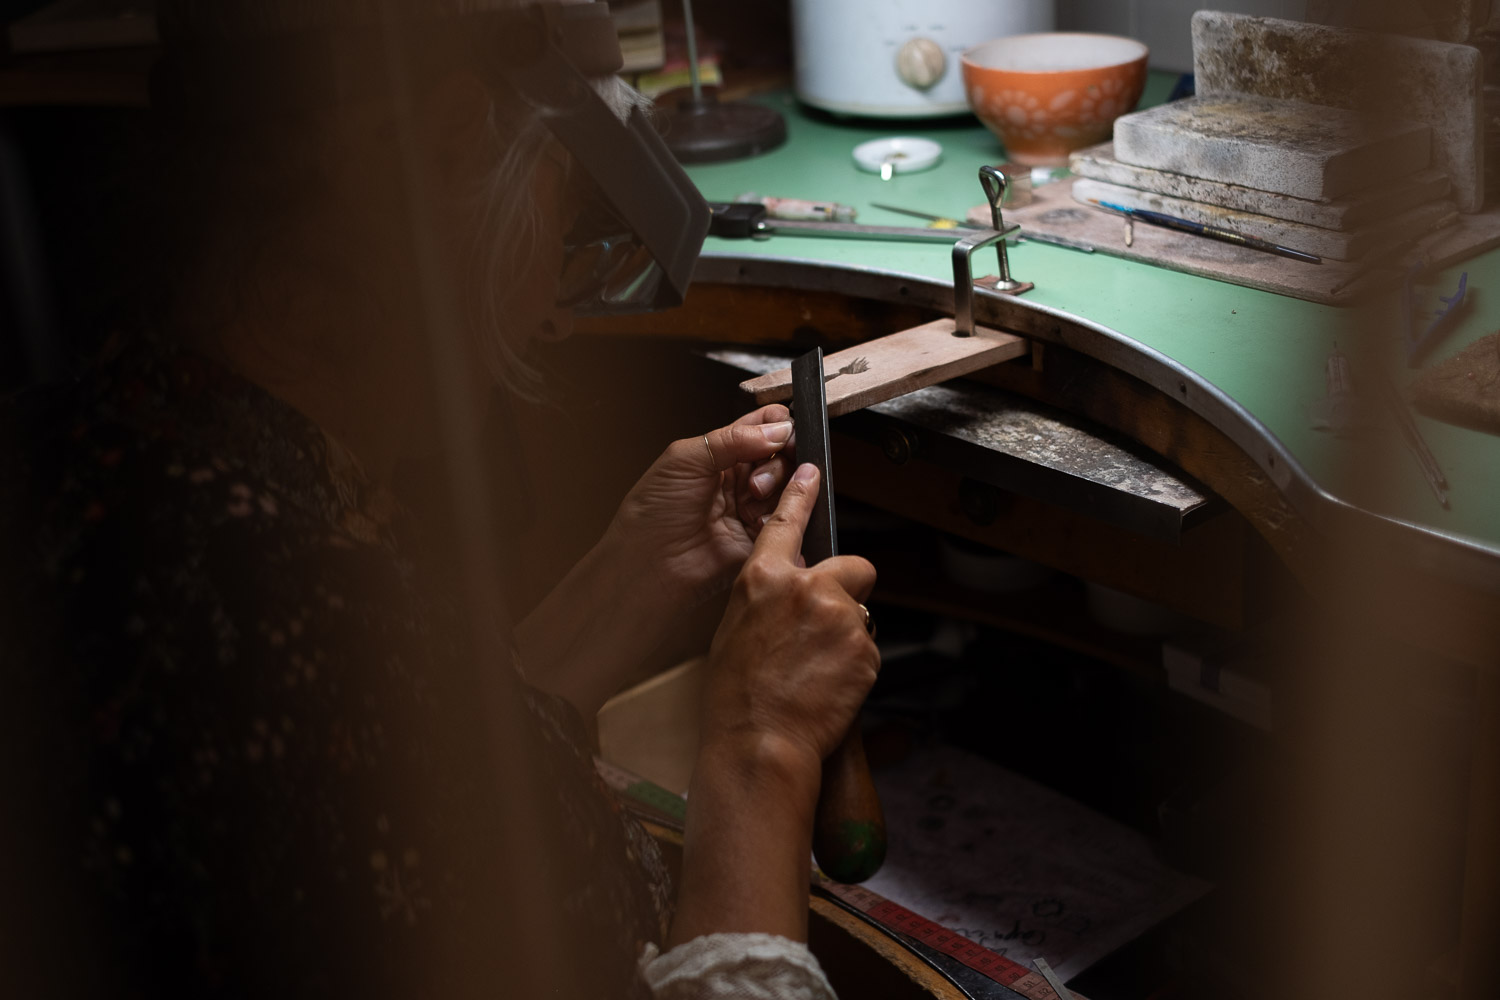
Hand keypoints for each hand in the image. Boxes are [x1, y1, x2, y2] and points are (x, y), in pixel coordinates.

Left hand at [606, 405, 797, 603]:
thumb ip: (734, 438)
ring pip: (793, 486)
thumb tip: (780, 428)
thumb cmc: (654, 512)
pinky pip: (790, 520)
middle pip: (786, 455)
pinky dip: (781, 516)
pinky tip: (757, 522)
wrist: (651, 563)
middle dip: (778, 463)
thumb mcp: (686, 459)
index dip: (780, 427)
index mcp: (722, 452)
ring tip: (752, 501)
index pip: (766, 426)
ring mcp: (753, 508)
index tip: (783, 435)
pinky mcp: (762, 538)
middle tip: (755, 480)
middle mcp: (741, 478)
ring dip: (778, 490)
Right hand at [699, 462, 879, 774]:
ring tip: (816, 671)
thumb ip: (767, 597)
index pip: (788, 523)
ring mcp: (840, 616)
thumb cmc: (737, 695)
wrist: (759, 742)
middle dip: (851, 590)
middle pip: (854, 567)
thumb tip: (788, 593)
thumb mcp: (735, 628)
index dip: (802, 494)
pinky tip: (828, 687)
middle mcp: (806, 587)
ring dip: (848, 637)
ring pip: (861, 615)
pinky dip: (855, 666)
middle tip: (829, 627)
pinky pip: (868, 649)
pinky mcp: (865, 648)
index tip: (811, 472)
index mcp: (763, 578)